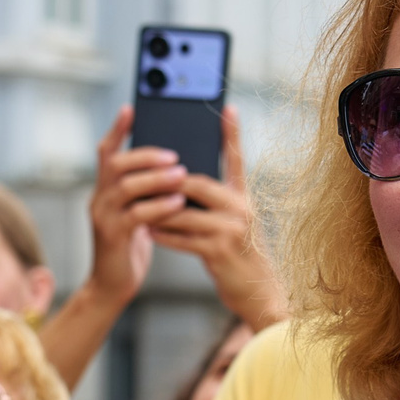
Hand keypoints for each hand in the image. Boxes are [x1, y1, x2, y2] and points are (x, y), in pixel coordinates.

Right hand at [78, 108, 190, 309]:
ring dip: (156, 179)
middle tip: (174, 156)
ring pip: (125, 187)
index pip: (107, 152)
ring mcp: (102, 217)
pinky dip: (158, 206)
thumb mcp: (137, 213)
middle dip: (146, 155)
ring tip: (181, 176)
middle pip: (116, 164)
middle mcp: (99, 198)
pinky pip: (135, 215)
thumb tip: (175, 167)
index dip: (118, 129)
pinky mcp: (112, 237)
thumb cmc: (130, 247)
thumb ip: (146, 192)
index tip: (131, 108)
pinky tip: (177, 204)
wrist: (112, 286)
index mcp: (105, 189)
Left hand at [146, 109, 286, 327]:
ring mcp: (231, 230)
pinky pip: (183, 237)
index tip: (227, 107)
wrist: (258, 292)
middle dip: (168, 183)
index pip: (237, 159)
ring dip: (160, 212)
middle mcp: (240, 209)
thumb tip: (181, 185)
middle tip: (144, 179)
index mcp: (243, 198)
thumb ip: (215, 203)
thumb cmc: (240, 255)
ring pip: (184, 212)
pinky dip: (164, 234)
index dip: (232, 133)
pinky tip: (150, 231)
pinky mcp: (219, 251)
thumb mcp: (235, 224)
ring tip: (141, 209)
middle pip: (196, 183)